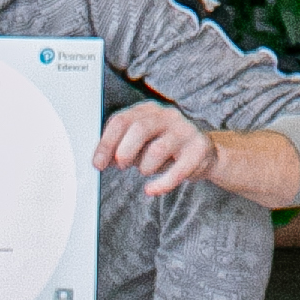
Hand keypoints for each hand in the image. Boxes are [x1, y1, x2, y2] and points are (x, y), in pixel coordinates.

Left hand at [96, 102, 216, 196]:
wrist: (202, 152)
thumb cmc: (164, 146)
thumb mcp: (141, 142)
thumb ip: (121, 147)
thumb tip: (100, 159)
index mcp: (148, 110)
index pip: (121, 120)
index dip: (106, 143)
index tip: (98, 163)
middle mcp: (167, 116)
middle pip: (139, 129)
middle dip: (125, 152)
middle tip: (121, 166)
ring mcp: (185, 131)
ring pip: (158, 150)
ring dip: (145, 167)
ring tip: (146, 171)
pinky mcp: (199, 149)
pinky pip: (177, 171)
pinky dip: (161, 184)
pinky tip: (151, 189)